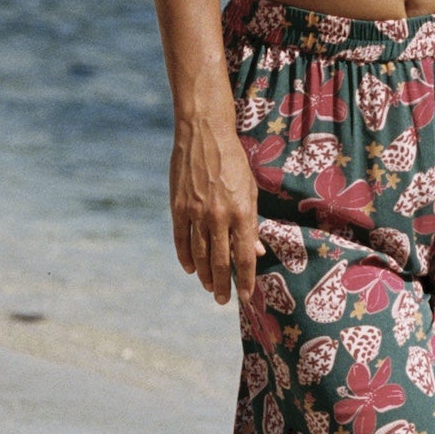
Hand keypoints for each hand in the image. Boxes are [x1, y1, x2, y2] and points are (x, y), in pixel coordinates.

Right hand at [169, 112, 261, 305]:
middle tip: (224, 300)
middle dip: (223, 284)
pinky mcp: (178, 207)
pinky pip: (181, 239)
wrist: (204, 134)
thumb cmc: (234, 161)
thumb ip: (252, 223)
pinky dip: (185, 257)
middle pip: (220, 261)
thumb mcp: (250, 190)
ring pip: (199, 254)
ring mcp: (196, 213)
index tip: (245, 296)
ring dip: (205, 275)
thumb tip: (256, 251)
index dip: (245, 279)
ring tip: (210, 287)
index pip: (243, 256)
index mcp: (242, 212)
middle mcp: (219, 216)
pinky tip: (191, 269)